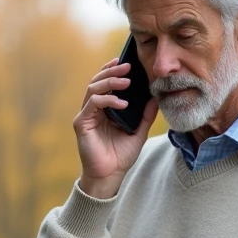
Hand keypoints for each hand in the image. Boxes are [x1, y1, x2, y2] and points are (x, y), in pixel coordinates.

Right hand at [73, 59, 158, 199]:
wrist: (110, 176)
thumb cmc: (121, 156)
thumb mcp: (139, 132)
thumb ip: (146, 115)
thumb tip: (155, 97)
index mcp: (104, 109)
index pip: (105, 83)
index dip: (113, 70)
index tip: (127, 62)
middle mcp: (92, 110)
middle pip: (97, 81)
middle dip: (112, 71)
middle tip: (128, 66)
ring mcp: (86, 116)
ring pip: (93, 89)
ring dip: (110, 82)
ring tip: (127, 81)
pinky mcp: (82, 124)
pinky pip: (93, 104)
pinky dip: (107, 100)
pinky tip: (122, 104)